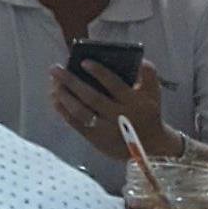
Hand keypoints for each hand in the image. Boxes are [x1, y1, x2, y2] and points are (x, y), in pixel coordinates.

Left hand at [50, 58, 175, 163]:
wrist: (150, 148)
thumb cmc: (148, 114)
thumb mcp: (154, 94)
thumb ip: (149, 75)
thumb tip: (140, 60)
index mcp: (133, 102)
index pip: (114, 84)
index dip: (98, 72)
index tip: (83, 61)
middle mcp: (118, 116)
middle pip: (91, 97)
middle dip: (71, 82)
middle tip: (55, 69)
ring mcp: (105, 129)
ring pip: (80, 112)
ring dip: (64, 97)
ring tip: (53, 83)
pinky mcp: (96, 139)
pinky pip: (76, 124)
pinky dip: (64, 111)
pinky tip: (55, 99)